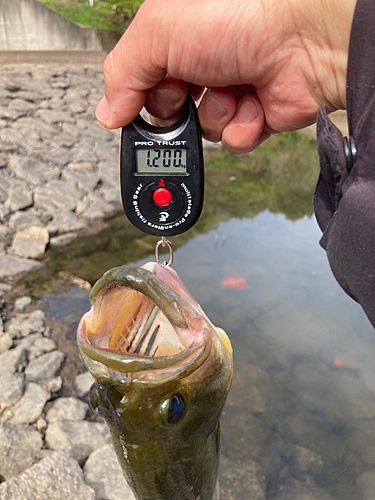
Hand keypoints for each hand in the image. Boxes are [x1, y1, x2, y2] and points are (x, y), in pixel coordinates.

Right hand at [96, 0, 354, 152]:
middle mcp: (204, 64)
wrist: (304, 37)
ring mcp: (232, 90)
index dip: (138, 97)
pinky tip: (252, 106)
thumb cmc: (238, 15)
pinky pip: (235, 140)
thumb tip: (107, 113)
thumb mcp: (157, 33)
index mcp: (177, 39)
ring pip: (203, 129)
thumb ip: (122, 72)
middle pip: (171, 110)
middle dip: (176, 111)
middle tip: (184, 98)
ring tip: (231, 91)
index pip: (143, 80)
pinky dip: (241, 128)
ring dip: (214, 116)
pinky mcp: (257, 115)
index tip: (136, 105)